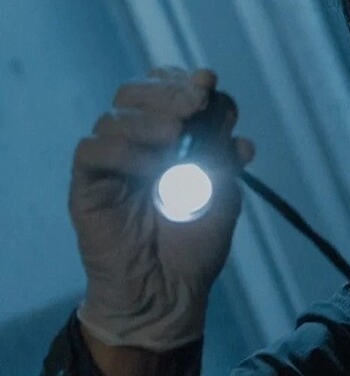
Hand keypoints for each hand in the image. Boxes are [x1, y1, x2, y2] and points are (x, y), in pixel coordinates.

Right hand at [71, 67, 254, 351]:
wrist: (169, 293)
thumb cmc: (195, 244)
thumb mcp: (222, 195)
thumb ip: (224, 160)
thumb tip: (236, 127)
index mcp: (171, 140)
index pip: (168, 93)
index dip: (186, 82)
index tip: (209, 84)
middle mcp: (138, 144)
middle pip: (136, 94)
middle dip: (168, 91)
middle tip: (195, 103)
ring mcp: (111, 164)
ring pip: (114, 118)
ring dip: (149, 119)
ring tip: (176, 136)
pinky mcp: (88, 186)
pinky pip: (92, 152)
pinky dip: (123, 151)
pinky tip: (151, 168)